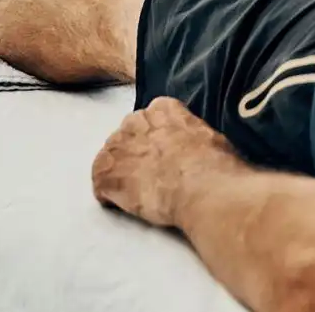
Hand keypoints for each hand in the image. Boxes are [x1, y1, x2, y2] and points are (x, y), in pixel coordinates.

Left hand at [91, 97, 239, 228]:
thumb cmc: (214, 165)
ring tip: (138, 193)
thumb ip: (189, 134)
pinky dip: (109, 196)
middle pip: (125, 135)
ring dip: (119, 174)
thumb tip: (192, 147)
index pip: (149, 117)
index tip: (162, 153)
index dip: (154, 139)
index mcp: (163, 109)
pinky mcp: (107, 173)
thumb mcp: (207, 136)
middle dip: (133, 154)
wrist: (202, 188)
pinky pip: (100, 184)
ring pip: (108, 158)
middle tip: (150, 176)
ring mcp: (118, 147)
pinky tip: (126, 205)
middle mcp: (136, 121)